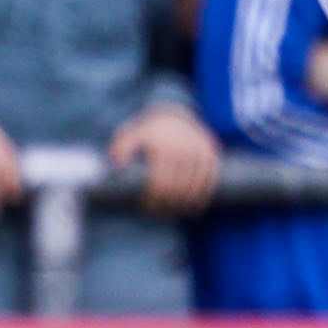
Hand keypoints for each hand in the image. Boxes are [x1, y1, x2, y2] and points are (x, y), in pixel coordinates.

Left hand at [109, 101, 218, 217]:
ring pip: (195, 184)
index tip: (148, 209)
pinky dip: (204, 194)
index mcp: (162, 147)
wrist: (174, 113)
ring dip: (186, 203)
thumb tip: (117, 167)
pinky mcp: (210, 151)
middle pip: (177, 186)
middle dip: (169, 204)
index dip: (154, 198)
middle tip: (161, 214)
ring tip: (177, 213)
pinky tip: (196, 207)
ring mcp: (199, 150)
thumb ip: (120, 149)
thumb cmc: (147, 131)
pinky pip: (210, 177)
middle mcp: (183, 148)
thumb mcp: (129, 135)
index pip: (159, 182)